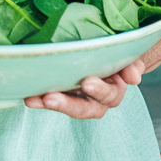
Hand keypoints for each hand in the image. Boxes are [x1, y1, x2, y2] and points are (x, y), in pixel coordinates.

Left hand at [23, 60, 144, 119]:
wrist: (110, 53)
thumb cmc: (119, 53)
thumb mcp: (128, 55)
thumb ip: (131, 64)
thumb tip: (133, 78)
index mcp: (114, 90)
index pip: (109, 94)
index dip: (99, 90)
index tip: (87, 82)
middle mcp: (96, 100)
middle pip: (84, 108)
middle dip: (66, 104)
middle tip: (50, 99)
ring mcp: (78, 98)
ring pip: (65, 106)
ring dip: (48, 103)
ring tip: (32, 99)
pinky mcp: (63, 93)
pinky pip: (51, 98)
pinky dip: (39, 98)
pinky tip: (26, 94)